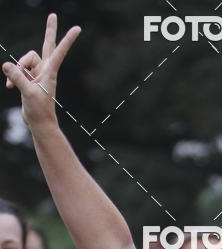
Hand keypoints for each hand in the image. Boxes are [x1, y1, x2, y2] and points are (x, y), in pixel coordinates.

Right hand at [2, 13, 79, 128]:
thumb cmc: (39, 111)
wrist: (39, 123)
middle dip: (49, 31)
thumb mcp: (27, 93)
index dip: (67, 40)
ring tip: (12, 84)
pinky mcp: (30, 79)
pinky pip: (18, 70)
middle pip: (47, 45)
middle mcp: (45, 70)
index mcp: (50, 72)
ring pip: (25, 60)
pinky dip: (12, 76)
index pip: (59, 52)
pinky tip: (9, 87)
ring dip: (17, 69)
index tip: (78, 29)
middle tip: (53, 15)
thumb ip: (17, 77)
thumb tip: (5, 65)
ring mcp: (37, 73)